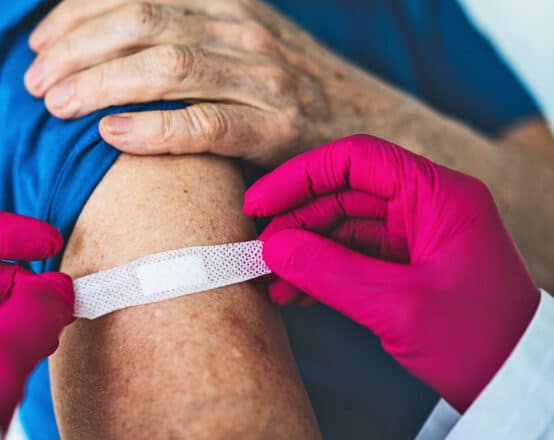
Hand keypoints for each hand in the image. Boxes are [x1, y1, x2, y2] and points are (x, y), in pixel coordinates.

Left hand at [24, 0, 392, 166]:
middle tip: (35, 82)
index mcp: (225, 1)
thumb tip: (104, 34)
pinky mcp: (275, 129)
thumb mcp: (233, 39)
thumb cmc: (281, 86)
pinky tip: (111, 134)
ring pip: (166, 68)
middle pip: (141, 25)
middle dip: (75, 50)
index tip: (38, 44)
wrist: (363, 123)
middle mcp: (241, 30)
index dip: (75, 14)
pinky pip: (206, 124)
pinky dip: (154, 128)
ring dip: (99, 84)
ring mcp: (262, 78)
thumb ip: (180, 28)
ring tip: (55, 106)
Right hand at [243, 134, 539, 411]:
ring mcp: (417, 237)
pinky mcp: (408, 267)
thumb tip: (273, 247)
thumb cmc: (481, 342)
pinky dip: (322, 272)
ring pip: (344, 227)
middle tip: (261, 253)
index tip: (259, 203)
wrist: (515, 384)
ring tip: (273, 280)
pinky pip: (353, 257)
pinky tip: (295, 292)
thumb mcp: (399, 307)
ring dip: (304, 251)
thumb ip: (330, 272)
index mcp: (438, 195)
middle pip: (344, 194)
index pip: (356, 160)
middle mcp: (426, 206)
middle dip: (297, 222)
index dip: (300, 176)